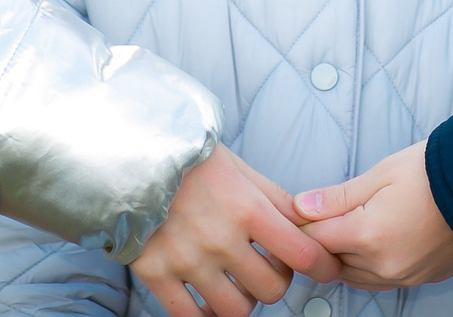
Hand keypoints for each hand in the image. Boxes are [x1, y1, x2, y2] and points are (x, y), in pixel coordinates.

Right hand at [133, 145, 341, 316]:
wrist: (129, 152)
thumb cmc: (190, 158)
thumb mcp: (239, 168)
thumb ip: (274, 198)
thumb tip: (307, 224)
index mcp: (247, 208)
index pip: (303, 254)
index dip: (322, 266)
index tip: (324, 268)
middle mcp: (220, 238)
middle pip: (272, 290)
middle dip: (276, 281)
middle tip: (266, 267)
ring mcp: (186, 260)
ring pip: (235, 310)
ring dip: (243, 300)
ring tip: (235, 282)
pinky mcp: (155, 273)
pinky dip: (205, 316)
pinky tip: (207, 299)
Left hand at [293, 141, 452, 289]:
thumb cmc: (436, 173)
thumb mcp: (382, 173)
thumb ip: (338, 196)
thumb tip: (300, 207)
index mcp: (368, 235)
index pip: (313, 240)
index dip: (301, 224)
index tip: (296, 211)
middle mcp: (382, 265)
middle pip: (330, 262)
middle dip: (320, 241)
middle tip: (318, 215)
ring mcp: (402, 277)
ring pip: (352, 276)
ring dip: (341, 256)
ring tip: (343, 226)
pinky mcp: (418, 280)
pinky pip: (377, 281)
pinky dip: (364, 266)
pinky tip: (367, 243)